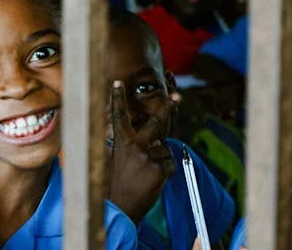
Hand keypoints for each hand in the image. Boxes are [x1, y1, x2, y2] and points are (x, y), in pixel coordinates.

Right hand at [105, 80, 179, 223]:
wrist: (117, 208)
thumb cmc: (115, 185)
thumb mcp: (114, 161)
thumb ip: (130, 148)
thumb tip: (156, 142)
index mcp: (120, 142)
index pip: (118, 117)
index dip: (117, 99)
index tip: (118, 83)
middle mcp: (134, 146)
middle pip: (155, 122)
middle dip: (167, 107)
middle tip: (177, 96)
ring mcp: (147, 157)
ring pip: (164, 151)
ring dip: (160, 161)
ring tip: (145, 176)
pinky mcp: (158, 169)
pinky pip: (169, 165)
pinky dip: (165, 172)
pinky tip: (152, 181)